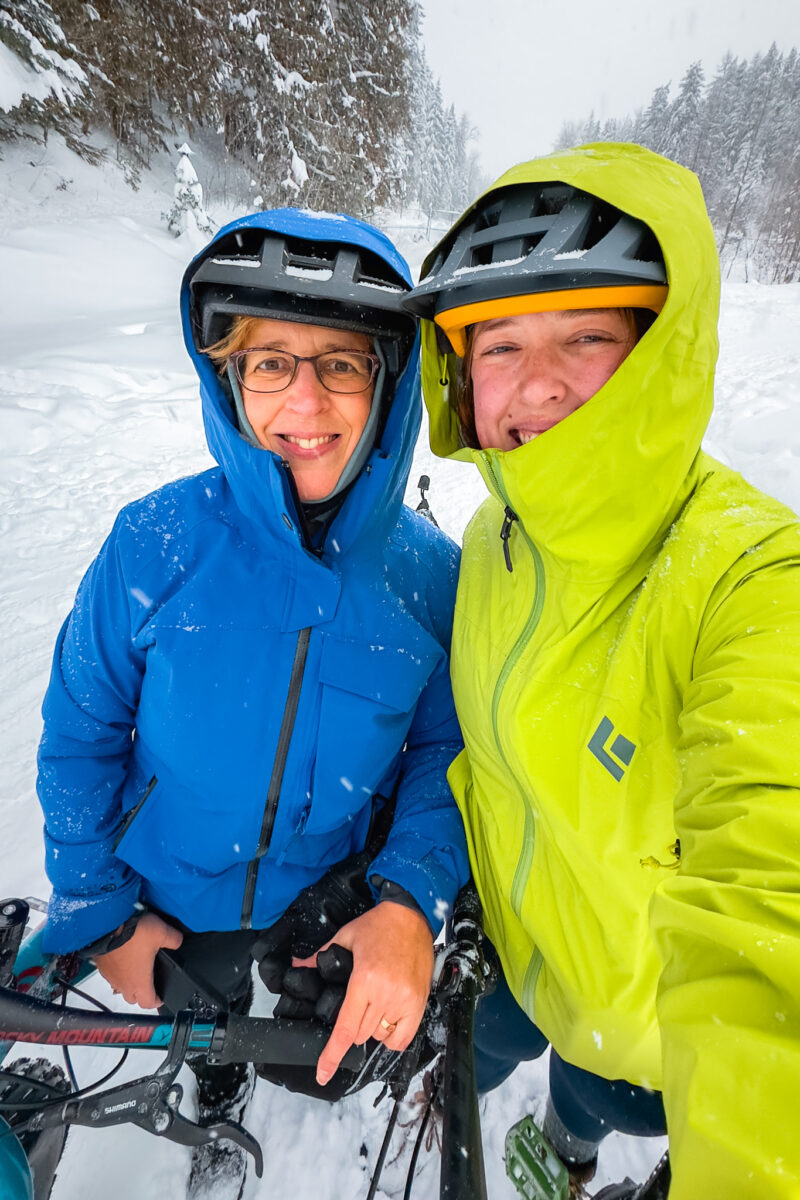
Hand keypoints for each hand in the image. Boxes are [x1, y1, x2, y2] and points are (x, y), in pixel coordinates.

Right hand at [93, 913, 182, 1008]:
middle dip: (142, 993)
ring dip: (128, 982)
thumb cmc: (133, 932)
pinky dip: (118, 971)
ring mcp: (110, 976)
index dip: (157, 1001)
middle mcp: (123, 983)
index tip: (162, 996)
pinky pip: (110, 975)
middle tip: (150, 982)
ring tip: (136, 969)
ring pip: (120, 987)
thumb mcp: (162, 932)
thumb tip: (178, 941)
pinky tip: (123, 958)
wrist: (107, 923)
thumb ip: (174, 940)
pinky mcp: (101, 966)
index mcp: (139, 982)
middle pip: (133, 998)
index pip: (148, 1003)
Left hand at [293, 900, 433, 1086]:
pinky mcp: (418, 1003)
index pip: (345, 1028)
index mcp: (364, 980)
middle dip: (353, 1025)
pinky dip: (392, 1035)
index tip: (323, 1073)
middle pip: (360, 1034)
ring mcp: (404, 1001)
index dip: (332, 1055)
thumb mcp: (345, 936)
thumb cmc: (380, 926)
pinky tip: (388, 1018)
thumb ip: (320, 956)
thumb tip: (299, 967)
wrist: (412, 917)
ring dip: (372, 1027)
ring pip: (380, 1035)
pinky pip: (402, 1037)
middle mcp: (385, 994)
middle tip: (357, 1002)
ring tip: (375, 1002)